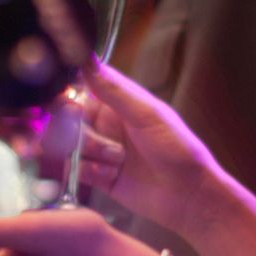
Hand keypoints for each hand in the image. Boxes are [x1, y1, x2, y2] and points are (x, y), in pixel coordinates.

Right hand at [74, 62, 226, 229]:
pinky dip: (89, 173)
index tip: (71, 109)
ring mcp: (99, 150)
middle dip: (79, 132)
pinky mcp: (97, 176)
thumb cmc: (178, 149)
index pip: (78, 89)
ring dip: (89, 153)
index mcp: (116, 102)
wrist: (189, 196)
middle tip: (104, 143)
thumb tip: (87, 59)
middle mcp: (104, 124)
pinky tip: (112, 176)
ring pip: (67, 146)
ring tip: (118, 161)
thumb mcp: (147, 114)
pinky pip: (73, 170)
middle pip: (66, 119)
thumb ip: (114, 90)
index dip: (67, 98)